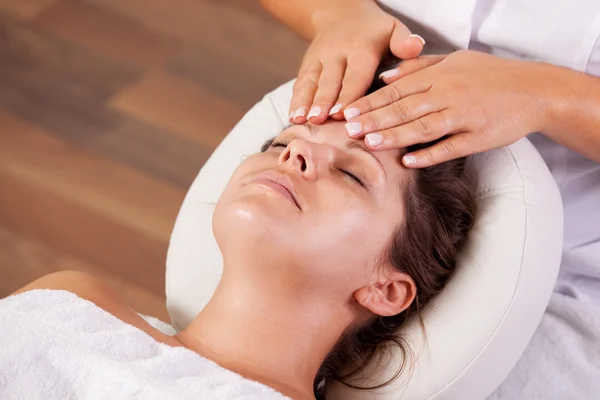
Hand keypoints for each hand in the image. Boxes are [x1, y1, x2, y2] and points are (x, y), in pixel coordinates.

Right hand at [289, 3, 423, 124]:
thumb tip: (415, 46)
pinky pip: (300, 84)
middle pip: (330, 81)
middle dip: (324, 101)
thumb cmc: (375, 32)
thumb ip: (403, 41)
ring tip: (301, 120)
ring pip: (311, 83)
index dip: (348, 95)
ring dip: (305, 102)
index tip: (342, 113)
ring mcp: (319, 60)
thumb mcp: (393, 29)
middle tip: (320, 120)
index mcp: (361, 49)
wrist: (341, 15)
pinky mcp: (307, 67)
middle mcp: (336, 54)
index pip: (355, 75)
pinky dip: (296, 100)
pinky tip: (292, 116)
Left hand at [343, 50, 547, 167]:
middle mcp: (449, 94)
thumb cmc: (490, 75)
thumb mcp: (454, 61)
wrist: (535, 90)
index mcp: (440, 76)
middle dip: (375, 119)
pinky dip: (429, 154)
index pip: (398, 90)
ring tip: (370, 144)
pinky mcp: (480, 137)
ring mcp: (465, 116)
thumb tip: (385, 76)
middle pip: (405, 108)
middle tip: (349, 130)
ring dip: (395, 136)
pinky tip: (408, 161)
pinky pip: (451, 147)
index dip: (371, 101)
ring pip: (424, 126)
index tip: (349, 110)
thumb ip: (418, 68)